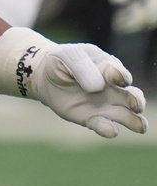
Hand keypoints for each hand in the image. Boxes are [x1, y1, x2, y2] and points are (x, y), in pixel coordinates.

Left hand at [33, 43, 147, 137]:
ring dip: (135, 121)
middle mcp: (114, 89)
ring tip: (139, 126)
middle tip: (135, 104)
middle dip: (137, 101)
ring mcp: (106, 106)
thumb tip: (97, 87)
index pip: (119, 73)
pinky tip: (109, 130)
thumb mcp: (67, 56)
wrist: (46, 76)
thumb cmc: (62, 61)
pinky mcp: (93, 119)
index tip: (117, 78)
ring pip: (128, 116)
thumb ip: (82, 67)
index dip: (120, 76)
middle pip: (133, 96)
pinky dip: (109, 129)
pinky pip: (105, 126)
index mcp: (109, 67)